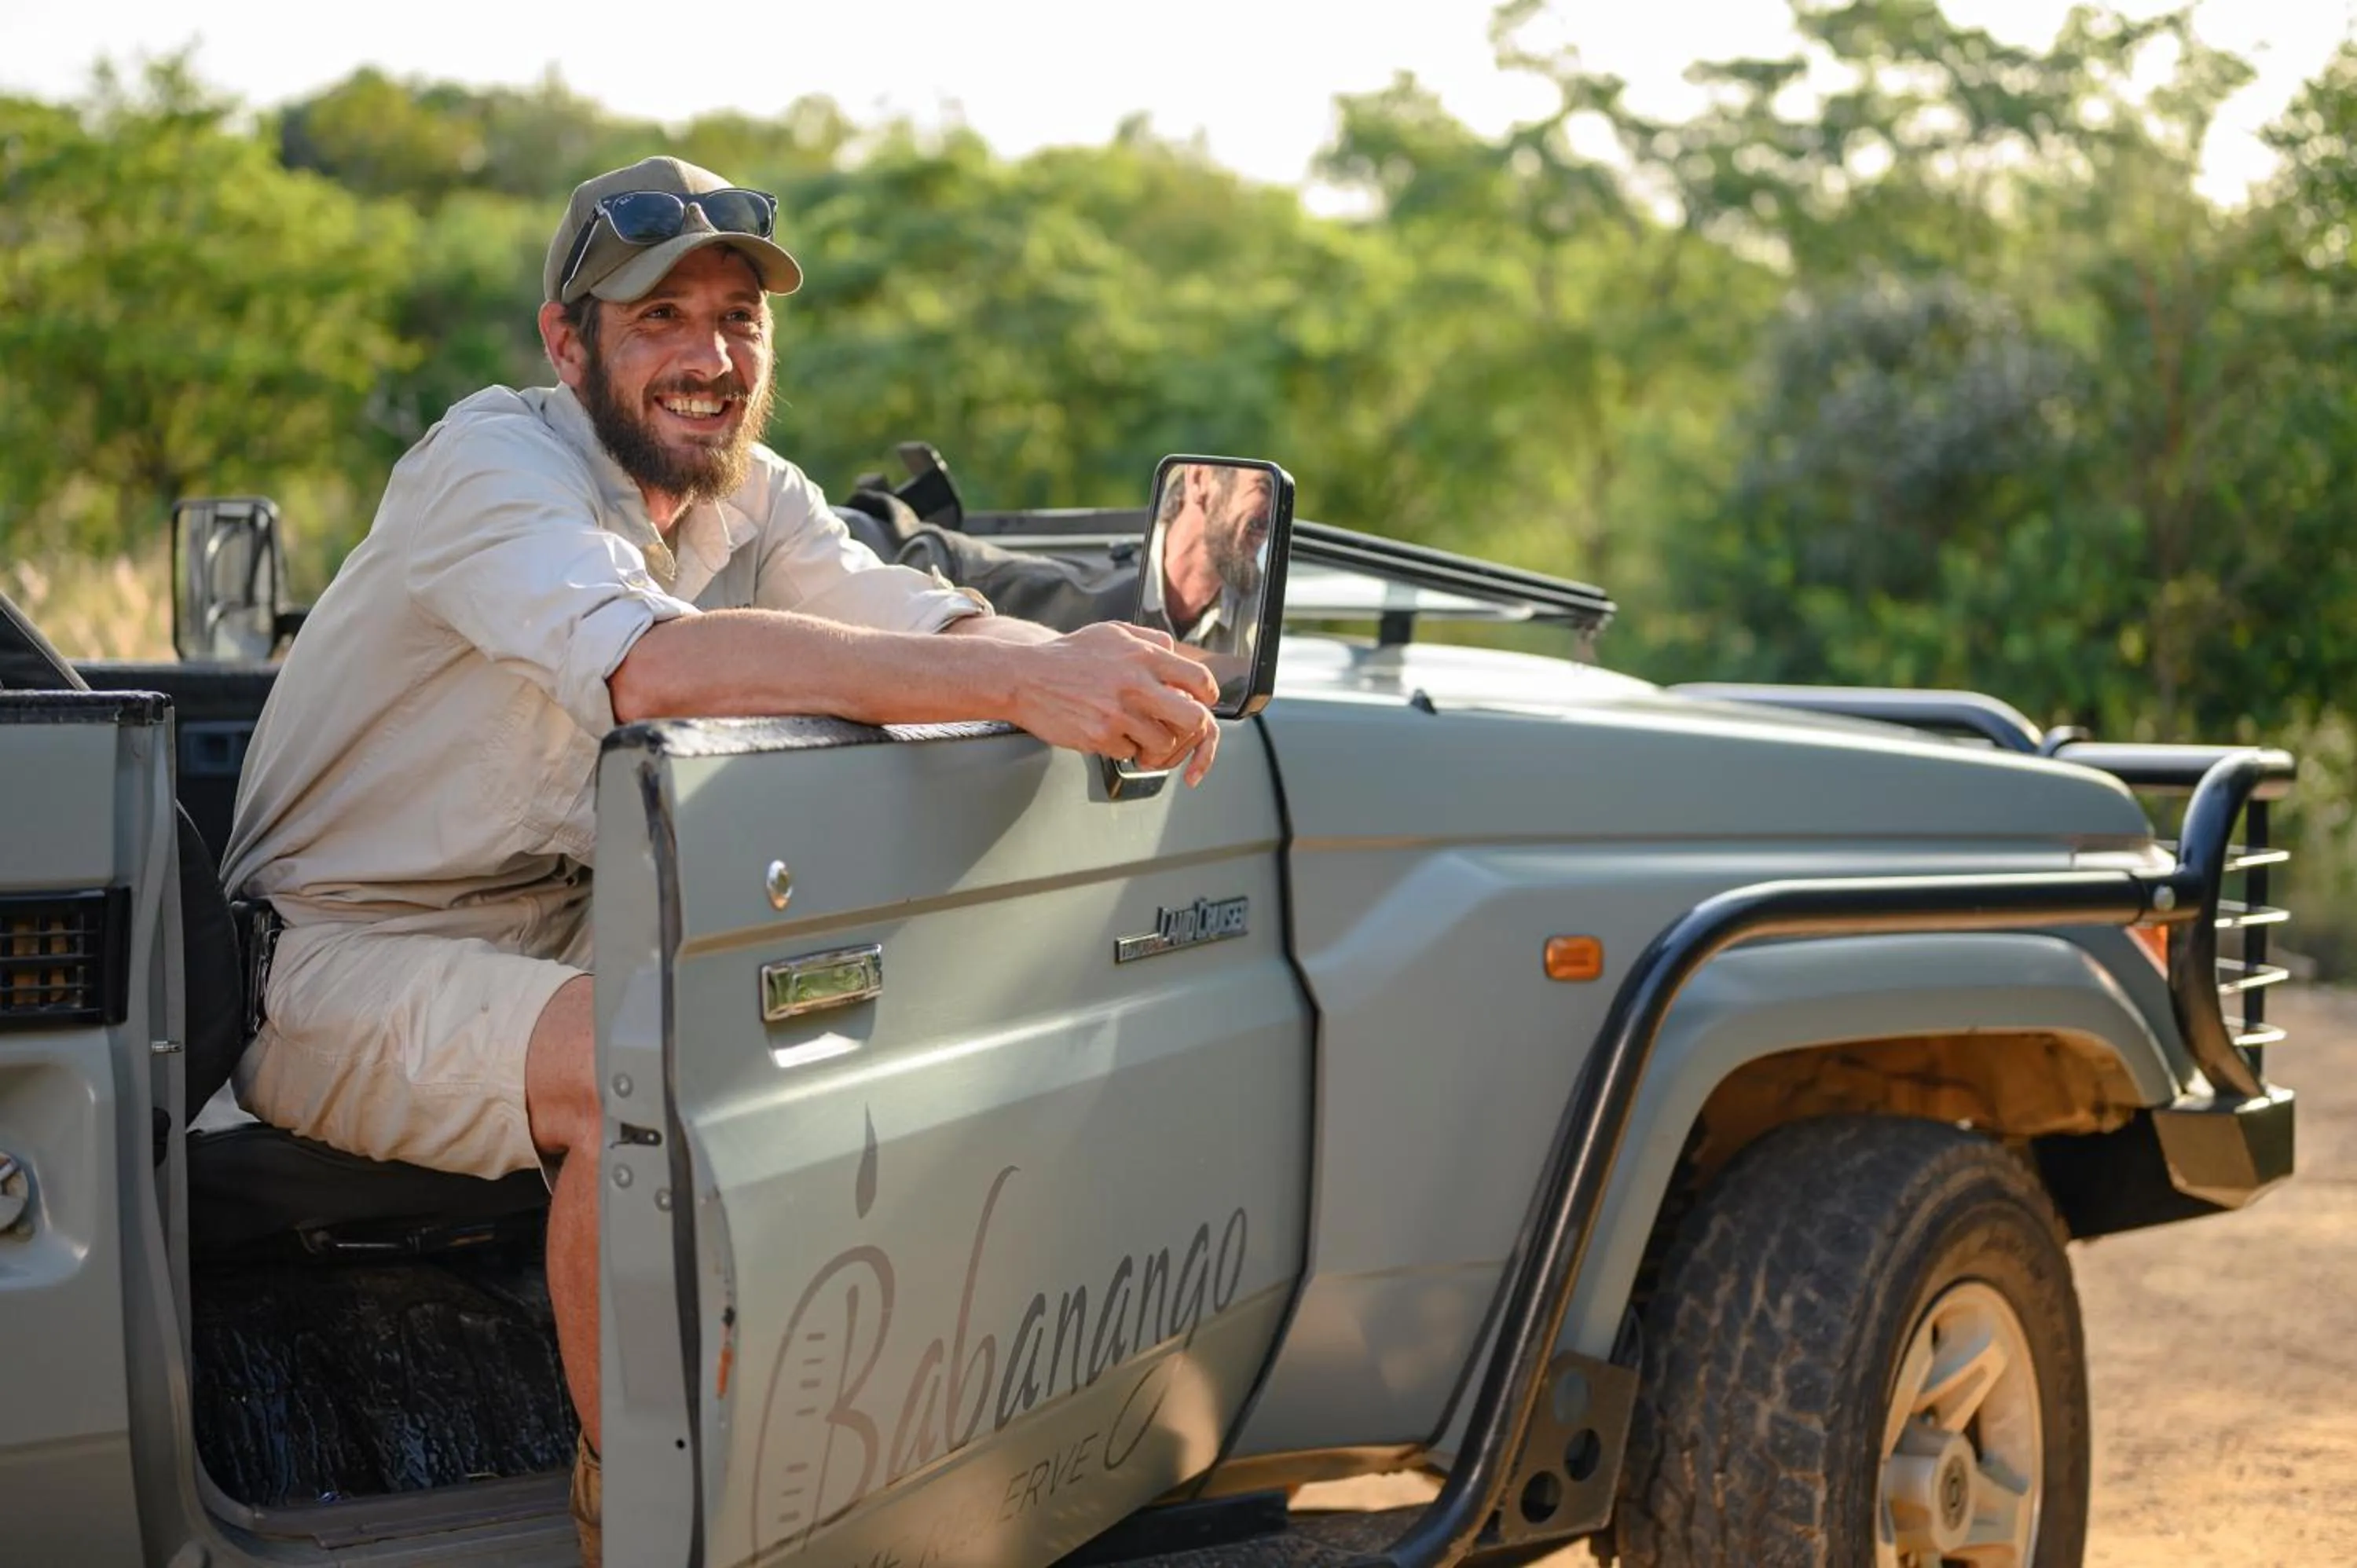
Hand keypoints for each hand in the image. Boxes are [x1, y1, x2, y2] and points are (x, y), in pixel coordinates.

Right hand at [1007, 623, 1221, 785]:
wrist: (1024, 677)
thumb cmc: (1069, 656)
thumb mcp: (1112, 633)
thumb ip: (1149, 639)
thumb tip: (1177, 653)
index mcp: (1143, 656)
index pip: (1199, 680)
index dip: (1207, 696)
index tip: (1200, 703)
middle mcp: (1136, 684)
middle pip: (1194, 719)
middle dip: (1191, 729)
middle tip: (1178, 729)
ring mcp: (1119, 714)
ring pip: (1164, 743)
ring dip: (1155, 743)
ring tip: (1137, 733)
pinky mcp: (1101, 737)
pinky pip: (1131, 753)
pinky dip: (1124, 748)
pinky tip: (1108, 732)